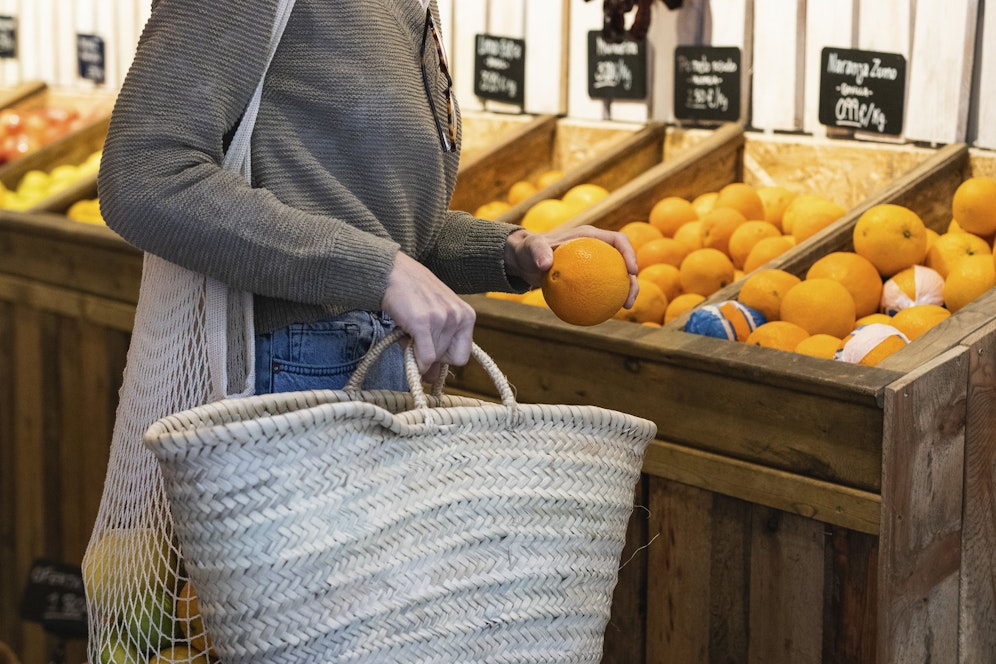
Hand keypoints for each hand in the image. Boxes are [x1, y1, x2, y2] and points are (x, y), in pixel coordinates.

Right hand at [381, 251, 475, 377]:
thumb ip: (439, 346)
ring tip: (408, 329)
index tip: (430, 348)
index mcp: (467, 316)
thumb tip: (432, 380)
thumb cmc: (414, 294)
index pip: (462, 356)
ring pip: (433, 358)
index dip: (444, 358)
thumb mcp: (435, 317)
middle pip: (446, 359)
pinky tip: (408, 348)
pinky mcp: (424, 322)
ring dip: (416, 350)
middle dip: (429, 354)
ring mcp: (442, 319)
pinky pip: (425, 357)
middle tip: (415, 337)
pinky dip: (416, 363)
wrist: (393, 273)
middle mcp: (458, 317)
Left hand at [504, 226, 639, 306]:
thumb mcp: (531, 248)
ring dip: (625, 291)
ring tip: (624, 307)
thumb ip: (538, 252)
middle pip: (624, 262)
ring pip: (616, 278)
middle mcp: (597, 248)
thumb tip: (545, 264)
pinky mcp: (588, 277)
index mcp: (591, 236)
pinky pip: (600, 289)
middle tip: (629, 299)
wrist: (525, 260)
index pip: (618, 240)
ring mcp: (594, 263)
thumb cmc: (529, 250)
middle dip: (633, 280)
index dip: (629, 253)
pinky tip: (604, 314)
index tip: (631, 271)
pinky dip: (605, 300)